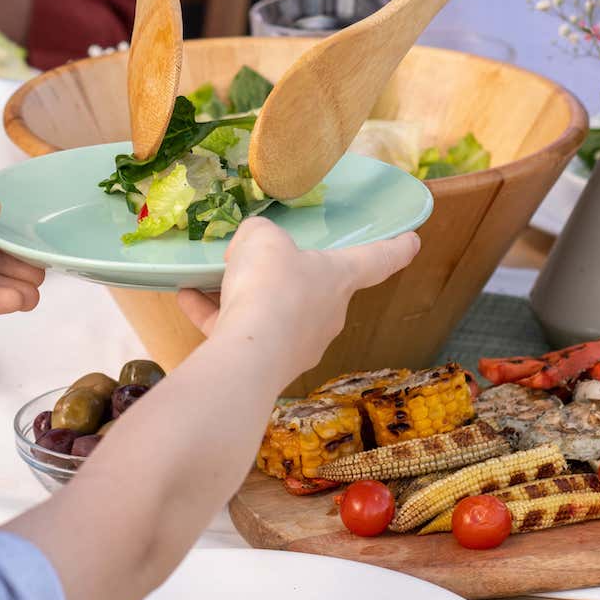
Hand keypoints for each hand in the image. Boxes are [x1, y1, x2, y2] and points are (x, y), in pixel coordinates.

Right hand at [176, 218, 419, 378]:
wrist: (248, 354)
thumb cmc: (270, 284)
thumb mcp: (261, 239)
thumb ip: (259, 235)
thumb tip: (251, 247)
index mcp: (339, 277)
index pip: (379, 259)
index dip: (396, 246)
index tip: (413, 239)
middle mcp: (327, 313)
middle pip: (314, 287)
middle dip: (286, 273)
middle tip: (254, 257)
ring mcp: (298, 343)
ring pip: (273, 311)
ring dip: (244, 295)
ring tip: (209, 277)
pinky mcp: (267, 363)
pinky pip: (243, 330)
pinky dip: (217, 315)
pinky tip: (186, 297)